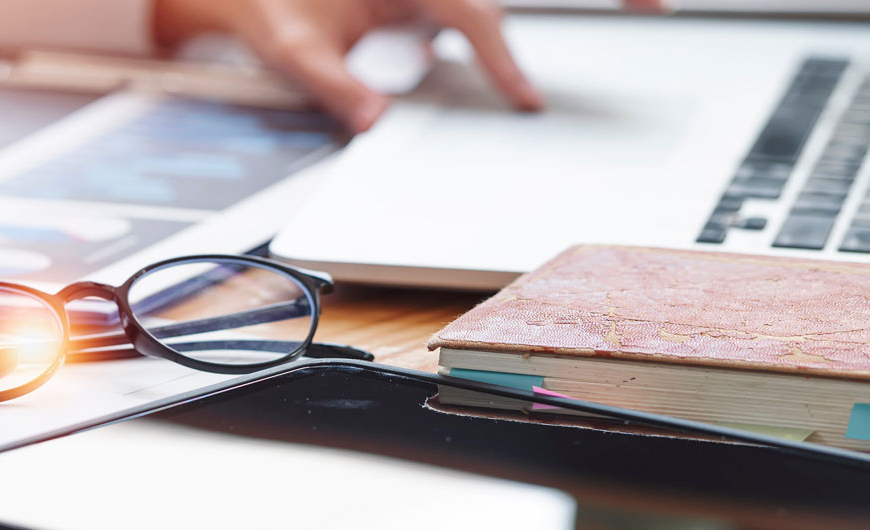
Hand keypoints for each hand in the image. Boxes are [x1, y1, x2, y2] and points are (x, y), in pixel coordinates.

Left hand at [153, 0, 669, 132]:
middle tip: (652, 9)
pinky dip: (538, 21)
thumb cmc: (274, 5)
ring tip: (652, 8)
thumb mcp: (290, 44)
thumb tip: (372, 122)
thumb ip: (331, 82)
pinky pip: (493, 11)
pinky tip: (619, 12)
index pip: (470, 14)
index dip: (501, 57)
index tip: (526, 100)